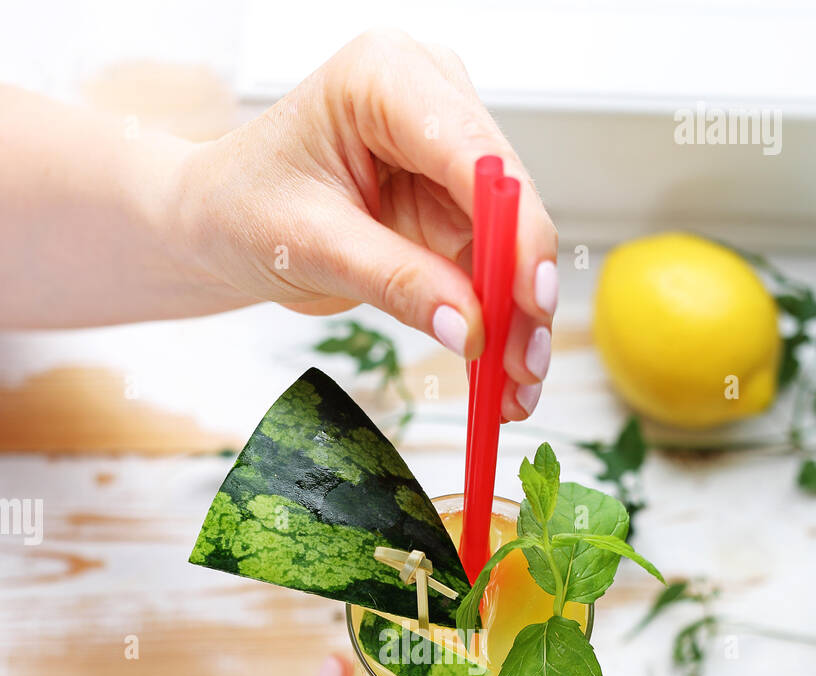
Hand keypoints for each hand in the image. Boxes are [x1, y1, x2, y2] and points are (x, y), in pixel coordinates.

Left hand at [174, 29, 558, 419]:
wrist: (217, 220)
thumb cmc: (242, 207)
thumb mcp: (311, 246)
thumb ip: (395, 280)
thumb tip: (472, 327)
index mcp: (385, 78)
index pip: (475, 156)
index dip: (515, 230)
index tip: (532, 297)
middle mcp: (429, 100)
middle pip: (506, 201)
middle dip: (520, 290)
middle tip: (525, 367)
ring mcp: (445, 152)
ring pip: (508, 242)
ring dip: (516, 319)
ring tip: (514, 390)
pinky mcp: (449, 199)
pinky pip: (489, 266)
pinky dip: (496, 321)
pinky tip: (499, 374)